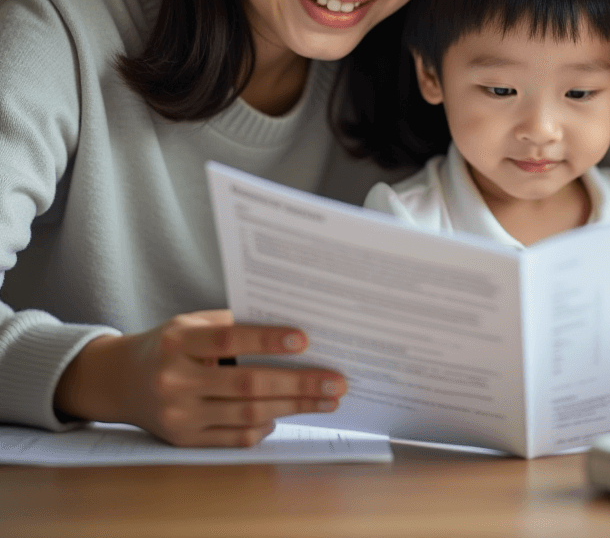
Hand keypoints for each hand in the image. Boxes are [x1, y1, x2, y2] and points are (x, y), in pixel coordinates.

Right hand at [54, 309, 346, 446]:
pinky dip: (265, 426)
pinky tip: (285, 415)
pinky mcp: (183, 441)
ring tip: (325, 400)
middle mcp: (175, 380)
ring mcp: (178, 415)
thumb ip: (234, 322)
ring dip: (294, 408)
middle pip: (247, 384)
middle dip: (299, 384)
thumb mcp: (192, 322)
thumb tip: (292, 330)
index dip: (267, 340)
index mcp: (179, 341)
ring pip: (247, 414)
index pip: (229, 338)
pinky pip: (235, 438)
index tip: (304, 341)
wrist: (120, 380)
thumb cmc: (169, 344)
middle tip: (336, 382)